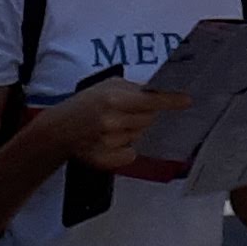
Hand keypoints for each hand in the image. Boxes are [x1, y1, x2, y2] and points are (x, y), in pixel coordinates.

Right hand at [40, 76, 185, 174]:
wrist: (59, 129)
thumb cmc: (85, 103)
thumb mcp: (107, 86)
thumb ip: (132, 88)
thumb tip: (157, 93)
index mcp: (115, 99)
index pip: (151, 100)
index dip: (171, 100)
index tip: (186, 100)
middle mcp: (114, 121)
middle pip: (149, 119)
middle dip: (144, 115)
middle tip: (127, 112)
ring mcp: (110, 142)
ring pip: (139, 135)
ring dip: (133, 130)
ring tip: (112, 125)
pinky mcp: (107, 160)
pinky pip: (131, 153)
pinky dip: (126, 147)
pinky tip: (110, 141)